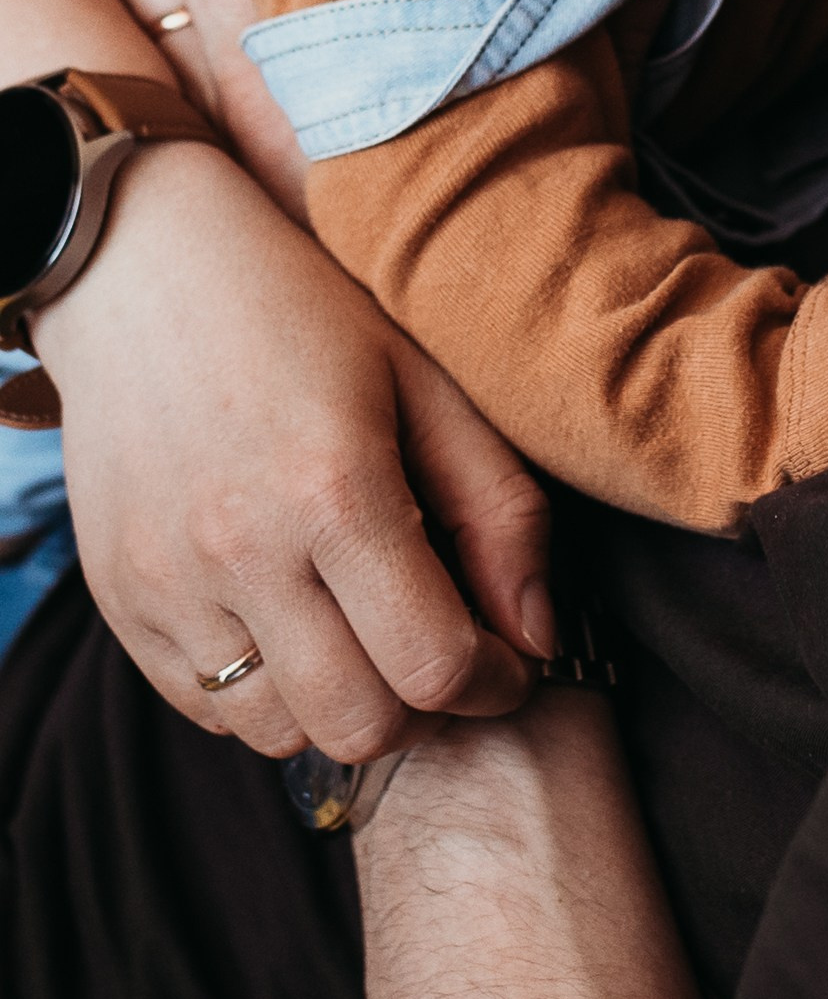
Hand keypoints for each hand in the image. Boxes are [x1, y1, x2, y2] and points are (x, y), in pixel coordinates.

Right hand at [33, 141, 553, 759]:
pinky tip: (292, 626)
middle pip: (360, 722)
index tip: (512, 658)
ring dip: (339, 705)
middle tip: (443, 653)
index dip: (498, 681)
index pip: (436, 664)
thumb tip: (539, 635)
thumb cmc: (306, 312)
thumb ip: (499, 511)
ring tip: (364, 637)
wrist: (144, 267)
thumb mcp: (430, 382)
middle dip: (425, 708)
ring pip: (277, 732)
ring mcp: (167, 581)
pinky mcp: (117, 597)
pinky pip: (201, 706)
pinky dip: (260, 694)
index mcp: (335, 489)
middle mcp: (240, 550)